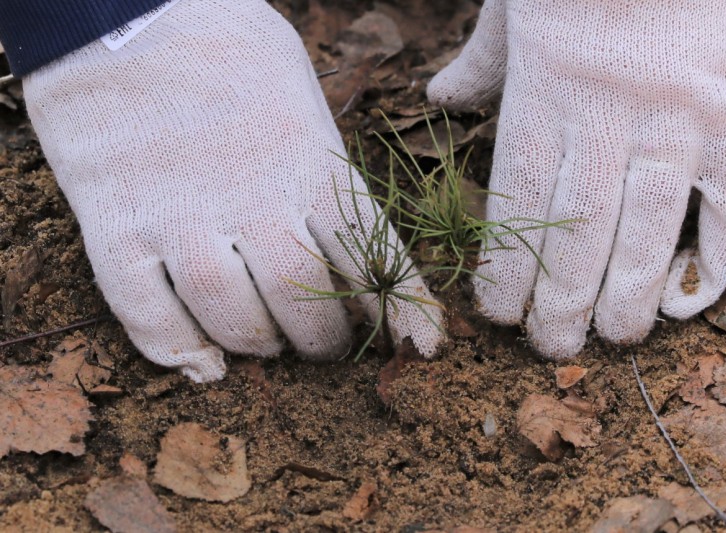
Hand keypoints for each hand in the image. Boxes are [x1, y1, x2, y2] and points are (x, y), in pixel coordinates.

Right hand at [23, 0, 441, 381]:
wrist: (120, 6)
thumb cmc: (224, 47)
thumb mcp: (301, 94)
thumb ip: (324, 170)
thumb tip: (342, 241)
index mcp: (310, 162)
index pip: (373, 257)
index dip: (402, 310)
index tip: (420, 345)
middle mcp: (253, 199)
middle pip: (305, 305)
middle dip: (325, 341)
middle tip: (324, 344)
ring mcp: (181, 215)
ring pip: (235, 321)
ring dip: (260, 347)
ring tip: (269, 346)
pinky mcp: (115, 224)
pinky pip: (148, 316)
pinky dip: (176, 350)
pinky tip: (199, 361)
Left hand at [428, 0, 725, 357]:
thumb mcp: (516, 1)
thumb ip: (481, 61)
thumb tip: (437, 97)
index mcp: (544, 90)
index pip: (518, 204)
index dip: (508, 270)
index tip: (498, 315)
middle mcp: (607, 112)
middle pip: (580, 231)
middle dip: (562, 301)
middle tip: (552, 349)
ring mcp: (678, 113)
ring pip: (651, 226)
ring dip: (633, 294)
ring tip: (618, 339)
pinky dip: (720, 243)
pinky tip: (698, 287)